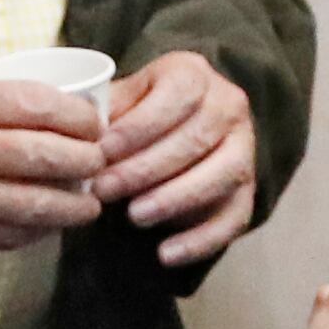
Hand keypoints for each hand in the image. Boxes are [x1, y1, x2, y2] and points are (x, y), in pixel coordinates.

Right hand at [0, 78, 103, 261]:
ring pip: (39, 203)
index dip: (78, 116)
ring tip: (87, 205)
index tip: (92, 123)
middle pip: (49, 154)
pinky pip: (12, 235)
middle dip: (87, 161)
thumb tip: (45, 116)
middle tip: (99, 163)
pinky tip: (49, 225)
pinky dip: (39, 231)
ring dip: (74, 206)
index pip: (37, 103)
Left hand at [95, 50, 259, 262]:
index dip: (140, 126)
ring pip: (221, 175)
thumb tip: (80, 135)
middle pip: (196, 138)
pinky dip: (201, 240)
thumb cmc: (143, 111)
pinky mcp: (248, 190)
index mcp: (194, 74)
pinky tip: (166, 254)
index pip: (177, 95)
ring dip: (175, 199)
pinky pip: (234, 218)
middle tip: (105, 190)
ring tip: (134, 216)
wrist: (186, 124)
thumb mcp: (123, 97)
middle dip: (145, 168)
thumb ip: (105, 111)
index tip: (103, 151)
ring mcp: (244, 149)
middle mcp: (228, 106)